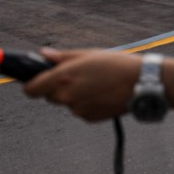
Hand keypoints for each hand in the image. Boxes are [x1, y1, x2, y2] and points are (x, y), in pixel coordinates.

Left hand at [23, 48, 141, 121]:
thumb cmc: (117, 65)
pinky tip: (102, 93)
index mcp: (63, 77)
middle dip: (58, 87)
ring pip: (67, 103)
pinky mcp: (89, 118)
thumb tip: (43, 55)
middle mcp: (67, 96)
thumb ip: (62, 57)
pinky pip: (80, 110)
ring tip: (96, 83)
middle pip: (50, 96)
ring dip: (75, 95)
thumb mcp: (89, 54)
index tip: (36, 81)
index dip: (32, 85)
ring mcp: (78, 110)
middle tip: (78, 76)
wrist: (142, 84)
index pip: (31, 89)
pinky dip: (87, 103)